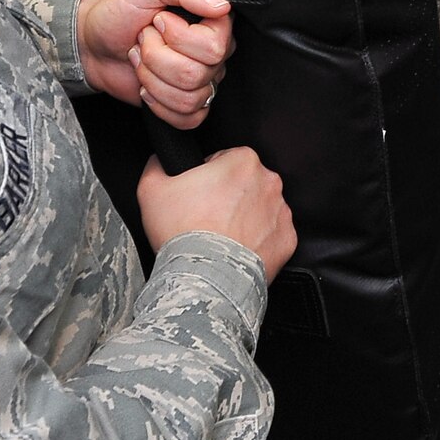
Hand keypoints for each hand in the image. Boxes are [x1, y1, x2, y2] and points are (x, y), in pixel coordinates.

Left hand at [77, 0, 233, 128]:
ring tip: (142, 60)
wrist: (95, 43)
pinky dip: (159, 105)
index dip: (179, 37)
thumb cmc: (122, 11)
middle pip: (196, 74)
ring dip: (152, 78)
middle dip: (156, 57)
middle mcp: (214, 54)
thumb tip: (222, 6)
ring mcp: (202, 81)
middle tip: (143, 40)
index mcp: (212, 23)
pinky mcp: (187, 106)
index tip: (158, 21)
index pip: (215, 46)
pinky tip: (148, 86)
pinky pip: (189, 118)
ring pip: (189, 98)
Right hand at [138, 149, 297, 280]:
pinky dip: (258, 242)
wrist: (204, 279)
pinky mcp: (286, 240)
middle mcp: (269, 181)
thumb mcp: (152, 189)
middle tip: (207, 218)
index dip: (207, 177)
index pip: (224, 160)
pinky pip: (272, 235)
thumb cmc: (182, 232)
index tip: (198, 196)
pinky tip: (237, 250)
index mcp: (242, 161)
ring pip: (260, 208)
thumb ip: (157, 164)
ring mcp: (281, 212)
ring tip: (222, 237)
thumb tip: (161, 160)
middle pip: (245, 183)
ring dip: (245, 218)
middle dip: (229, 197)